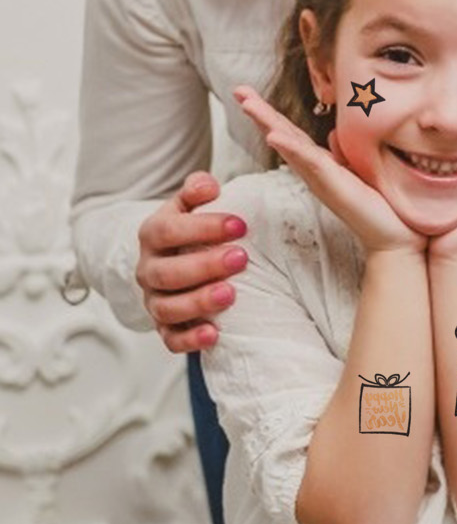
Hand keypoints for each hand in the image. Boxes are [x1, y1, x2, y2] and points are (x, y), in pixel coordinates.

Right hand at [136, 172, 250, 352]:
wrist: (166, 257)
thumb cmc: (186, 229)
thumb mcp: (187, 205)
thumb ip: (196, 191)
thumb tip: (207, 184)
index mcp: (153, 236)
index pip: (168, 231)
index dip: (202, 227)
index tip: (239, 224)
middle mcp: (149, 270)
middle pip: (167, 273)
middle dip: (205, 266)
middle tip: (241, 258)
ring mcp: (155, 300)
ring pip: (167, 308)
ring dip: (199, 302)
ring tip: (230, 294)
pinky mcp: (164, 326)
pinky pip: (170, 338)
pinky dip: (189, 340)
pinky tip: (213, 334)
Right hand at [233, 87, 422, 255]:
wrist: (396, 238)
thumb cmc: (381, 207)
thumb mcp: (361, 170)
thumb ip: (345, 153)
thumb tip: (334, 135)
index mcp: (322, 166)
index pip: (292, 134)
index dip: (272, 114)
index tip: (250, 94)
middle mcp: (316, 172)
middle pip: (282, 136)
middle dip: (260, 112)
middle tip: (238, 89)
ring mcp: (322, 178)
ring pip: (290, 145)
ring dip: (268, 123)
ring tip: (247, 104)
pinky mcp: (333, 185)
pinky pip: (310, 162)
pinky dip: (291, 148)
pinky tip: (274, 135)